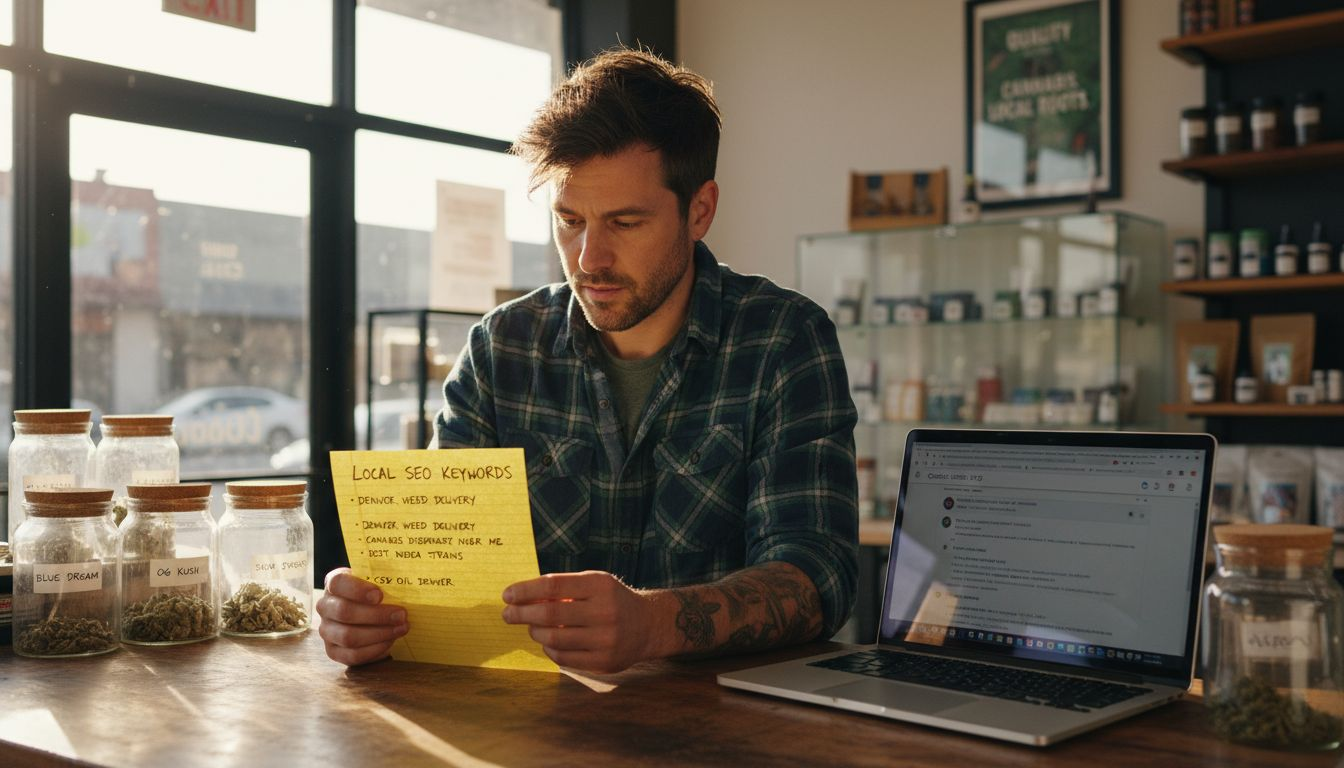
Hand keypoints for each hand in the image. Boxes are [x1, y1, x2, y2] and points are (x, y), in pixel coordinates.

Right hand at [316, 568, 408, 665]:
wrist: (372, 616)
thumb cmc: (377, 595)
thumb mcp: (378, 583)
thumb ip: (386, 579)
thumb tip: (407, 583)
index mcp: (334, 584)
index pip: (338, 582)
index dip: (357, 589)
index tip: (379, 595)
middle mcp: (325, 606)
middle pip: (344, 611)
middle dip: (376, 615)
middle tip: (401, 615)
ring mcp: (326, 630)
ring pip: (348, 636)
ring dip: (379, 633)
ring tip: (401, 628)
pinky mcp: (333, 651)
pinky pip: (352, 655)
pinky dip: (374, 649)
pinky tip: (390, 641)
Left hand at [501, 571, 661, 672]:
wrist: (648, 625)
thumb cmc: (610, 600)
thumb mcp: (593, 583)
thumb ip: (562, 588)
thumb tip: (520, 598)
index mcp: (600, 585)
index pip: (553, 586)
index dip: (525, 590)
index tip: (507, 595)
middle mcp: (605, 612)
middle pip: (550, 614)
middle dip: (521, 614)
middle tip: (507, 614)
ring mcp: (606, 640)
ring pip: (554, 639)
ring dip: (535, 632)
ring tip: (532, 627)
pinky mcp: (604, 661)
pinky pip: (563, 658)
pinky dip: (549, 649)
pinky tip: (548, 641)